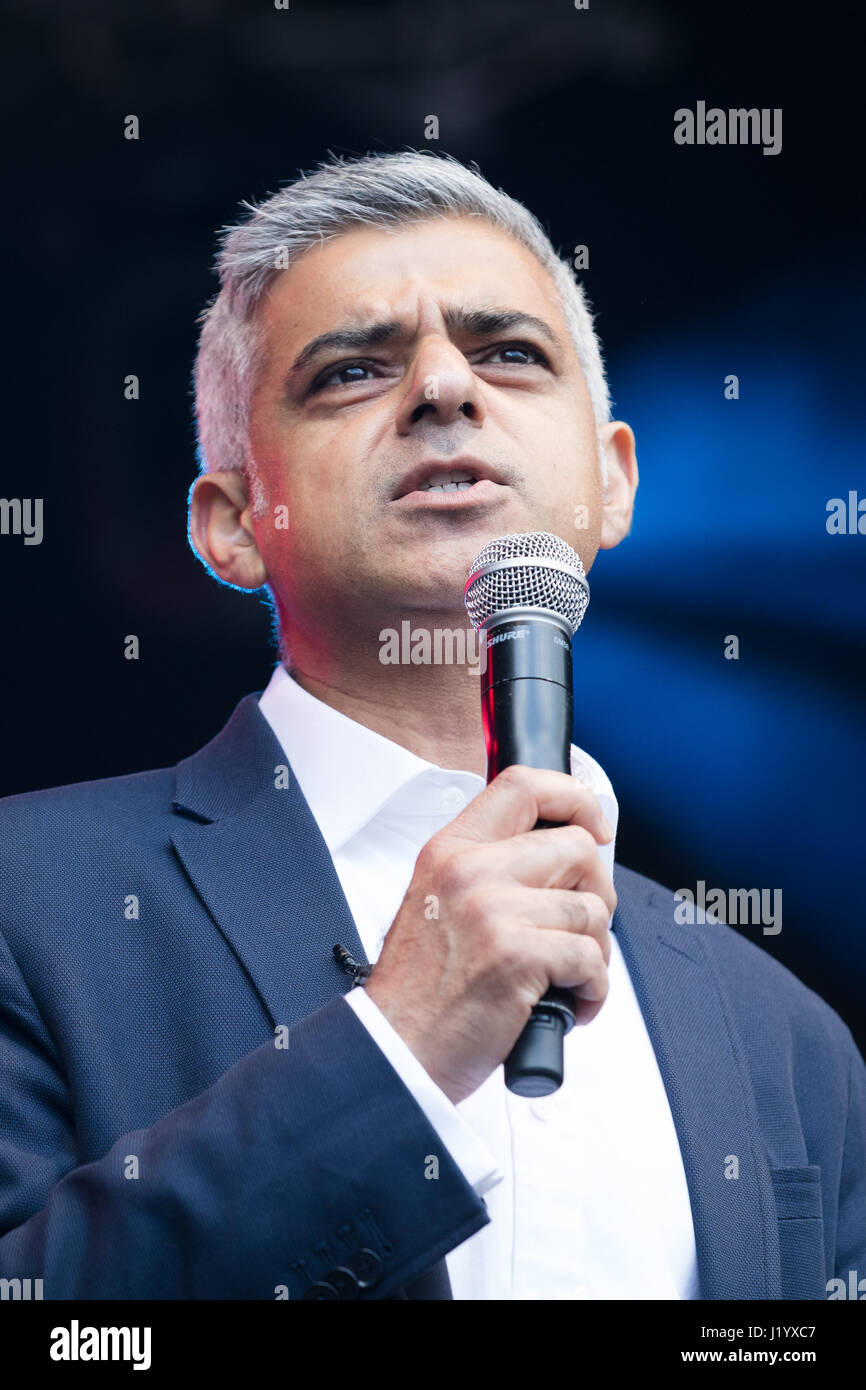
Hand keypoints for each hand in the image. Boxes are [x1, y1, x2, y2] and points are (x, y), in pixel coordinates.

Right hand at [365, 765, 615, 1104]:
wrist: (393, 1051)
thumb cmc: (419, 990)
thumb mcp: (436, 902)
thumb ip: (487, 870)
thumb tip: (561, 860)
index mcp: (450, 850)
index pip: (524, 785)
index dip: (574, 798)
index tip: (595, 826)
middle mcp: (470, 871)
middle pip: (576, 847)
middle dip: (597, 892)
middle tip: (581, 928)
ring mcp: (494, 912)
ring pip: (592, 908)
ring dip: (595, 950)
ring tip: (567, 977)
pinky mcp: (517, 957)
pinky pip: (591, 959)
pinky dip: (593, 989)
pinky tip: (569, 1004)